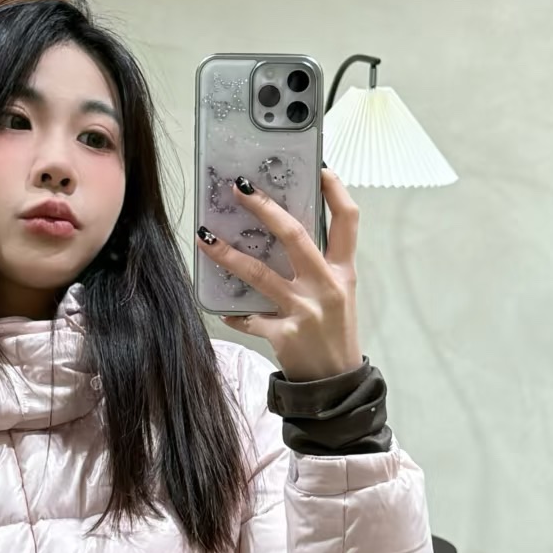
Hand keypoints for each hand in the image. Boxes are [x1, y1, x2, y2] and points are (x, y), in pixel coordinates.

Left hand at [197, 168, 362, 380]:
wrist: (335, 385)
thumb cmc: (333, 333)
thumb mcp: (338, 295)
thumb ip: (318, 265)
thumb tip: (280, 231)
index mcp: (344, 272)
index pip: (348, 221)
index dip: (336, 191)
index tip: (319, 167)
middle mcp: (327, 286)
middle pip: (295, 236)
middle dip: (264, 208)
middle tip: (238, 188)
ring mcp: (305, 311)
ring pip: (260, 273)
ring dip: (228, 254)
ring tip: (204, 237)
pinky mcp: (284, 335)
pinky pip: (249, 317)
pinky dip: (232, 311)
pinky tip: (220, 306)